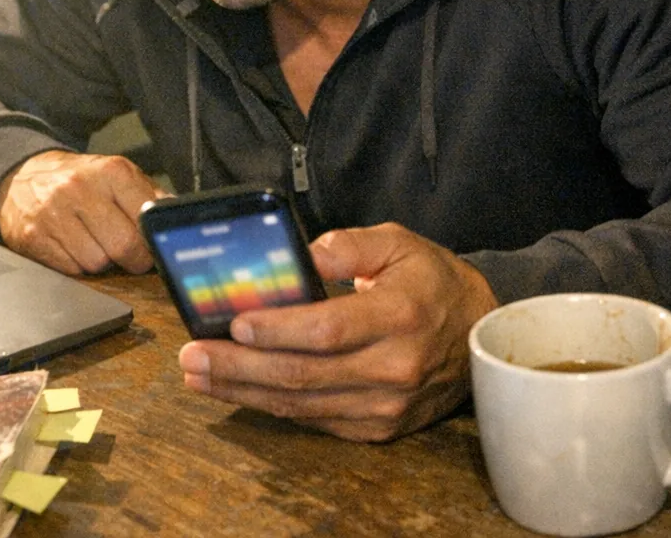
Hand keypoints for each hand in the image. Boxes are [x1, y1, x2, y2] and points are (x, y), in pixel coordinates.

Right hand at [0, 150, 165, 274]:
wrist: (22, 176)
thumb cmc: (79, 179)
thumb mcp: (116, 175)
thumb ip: (148, 194)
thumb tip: (174, 214)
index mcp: (110, 171)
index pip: (145, 220)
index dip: (152, 240)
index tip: (151, 245)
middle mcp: (79, 189)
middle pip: (123, 246)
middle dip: (132, 258)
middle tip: (129, 254)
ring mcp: (52, 214)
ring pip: (96, 264)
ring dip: (102, 262)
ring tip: (95, 243)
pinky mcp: (32, 237)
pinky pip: (70, 270)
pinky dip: (77, 265)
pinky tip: (73, 247)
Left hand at [177, 222, 498, 441]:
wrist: (479, 335)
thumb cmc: (432, 282)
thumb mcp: (399, 243)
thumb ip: (349, 245)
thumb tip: (301, 257)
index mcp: (400, 316)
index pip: (328, 330)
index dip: (277, 330)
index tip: (234, 323)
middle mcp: (394, 367)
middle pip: (302, 373)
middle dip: (238, 367)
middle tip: (191, 356)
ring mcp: (386, 405)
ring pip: (302, 403)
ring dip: (243, 391)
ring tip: (198, 375)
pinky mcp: (378, 427)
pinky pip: (315, 419)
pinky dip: (273, 405)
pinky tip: (239, 390)